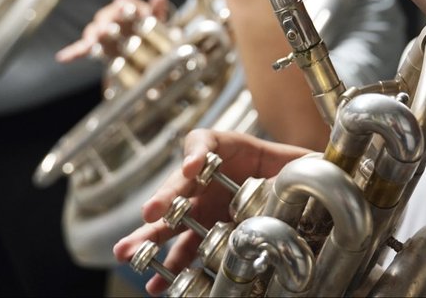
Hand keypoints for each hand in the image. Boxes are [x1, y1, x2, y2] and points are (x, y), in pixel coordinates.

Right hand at [55, 0, 171, 62]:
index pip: (125, 3)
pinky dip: (72, 52)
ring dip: (92, 36)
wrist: (144, 45)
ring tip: (91, 42)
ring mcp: (102, 31)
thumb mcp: (158, 20)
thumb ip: (158, 8)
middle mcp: (112, 17)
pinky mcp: (95, 46)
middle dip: (104, 22)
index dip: (124, 5)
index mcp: (129, 8)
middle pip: (106, 16)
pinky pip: (82, 48)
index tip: (122, 5)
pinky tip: (62, 57)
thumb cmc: (150, 29)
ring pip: (94, 30)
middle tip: (105, 28)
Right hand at [114, 129, 310, 293]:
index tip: (193, 167)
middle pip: (180, 183)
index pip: (203, 142)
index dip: (196, 153)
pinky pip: (185, 250)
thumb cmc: (294, 168)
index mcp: (227, 149)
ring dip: (150, 236)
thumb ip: (292, 171)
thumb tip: (292, 184)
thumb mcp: (298, 163)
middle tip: (151, 212)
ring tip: (127, 252)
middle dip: (165, 198)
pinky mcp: (205, 232)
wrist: (298, 191)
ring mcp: (203, 206)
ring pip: (172, 220)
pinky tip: (156, 283)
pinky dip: (170, 267)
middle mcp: (207, 177)